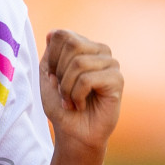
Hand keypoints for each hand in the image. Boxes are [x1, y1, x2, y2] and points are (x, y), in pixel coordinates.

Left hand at [39, 28, 123, 153]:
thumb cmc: (61, 106)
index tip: (53, 78)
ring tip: (71, 101)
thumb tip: (53, 32)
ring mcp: (111, 63)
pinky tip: (81, 105)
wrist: (73, 133)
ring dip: (67, 88)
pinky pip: (88, 79)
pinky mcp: (117, 79)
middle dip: (60, 73)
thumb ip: (50, 53)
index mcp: (83, 46)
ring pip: (79, 63)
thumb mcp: (47, 76)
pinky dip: (77, 96)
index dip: (51, 59)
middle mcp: (99, 51)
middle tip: (63, 91)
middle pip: (71, 45)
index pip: (62, 35)